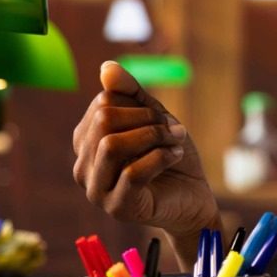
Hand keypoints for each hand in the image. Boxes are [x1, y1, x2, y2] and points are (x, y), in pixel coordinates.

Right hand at [72, 61, 218, 238]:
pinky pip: (132, 173)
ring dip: (154, 137)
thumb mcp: (154, 118)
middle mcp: (83, 167)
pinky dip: (161, 157)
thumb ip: (131, 93)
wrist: (193, 197)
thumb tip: (106, 68)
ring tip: (175, 143)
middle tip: (172, 130)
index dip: (139, 105)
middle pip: (104, 121)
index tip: (163, 119)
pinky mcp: (117, 209)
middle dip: (147, 119)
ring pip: (112, 146)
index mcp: (86, 142)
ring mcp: (96, 191)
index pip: (103, 103)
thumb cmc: (170, 157)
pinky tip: (175, 156)